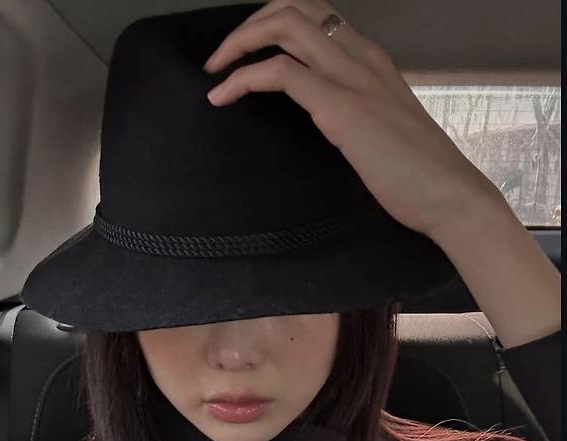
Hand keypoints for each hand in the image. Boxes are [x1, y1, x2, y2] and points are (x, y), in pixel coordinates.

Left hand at [204, 0, 504, 242]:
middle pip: (294, 8)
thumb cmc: (419, 174)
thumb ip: (356, 112)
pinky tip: (222, 96)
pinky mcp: (340, 107)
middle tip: (222, 57)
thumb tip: (330, 119)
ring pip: (285, 27)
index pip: (317, 14)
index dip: (274, 22)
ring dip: (240, 42)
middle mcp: (361, 56)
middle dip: (249, 24)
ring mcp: (351, 78)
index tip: (248, 51)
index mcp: (372, 60)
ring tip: (215, 70)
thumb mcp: (383, 128)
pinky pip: (280, 73)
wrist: (450, 196)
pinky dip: (244, 78)